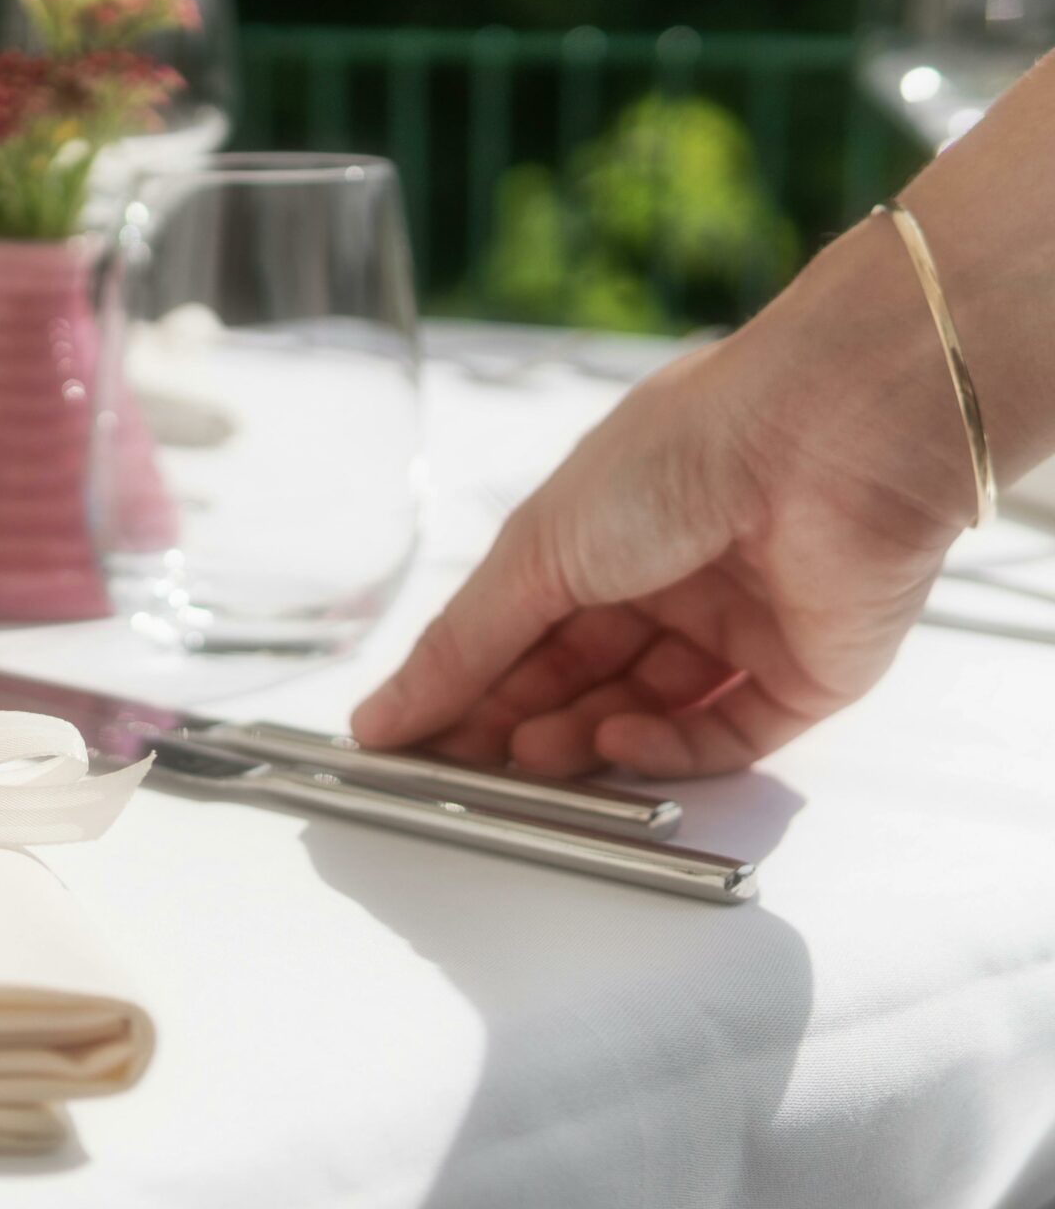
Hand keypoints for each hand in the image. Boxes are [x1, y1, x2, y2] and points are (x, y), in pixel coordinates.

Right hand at [351, 245, 977, 777]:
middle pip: (580, 680)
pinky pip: (725, 735)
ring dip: (583, 742)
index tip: (410, 743)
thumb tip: (380, 714)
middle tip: (467, 767)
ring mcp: (742, 627)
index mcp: (606, 533)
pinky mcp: (806, 672)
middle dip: (520, 724)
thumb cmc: (688, 454)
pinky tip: (618, 744)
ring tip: (536, 755)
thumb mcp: (537, 551)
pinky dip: (666, 751)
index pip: (522, 631)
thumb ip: (459, 648)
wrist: (828, 442)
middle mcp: (675, 579)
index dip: (467, 688)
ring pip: (646, 715)